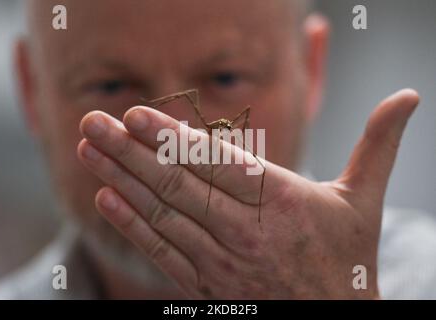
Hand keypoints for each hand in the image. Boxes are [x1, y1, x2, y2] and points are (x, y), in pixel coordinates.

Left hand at [77, 89, 418, 298]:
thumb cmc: (346, 256)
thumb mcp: (364, 198)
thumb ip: (378, 146)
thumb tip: (408, 97)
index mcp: (282, 204)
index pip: (219, 164)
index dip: (175, 140)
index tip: (137, 115)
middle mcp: (247, 233)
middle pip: (179, 186)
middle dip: (130, 151)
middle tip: (92, 122)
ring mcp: (223, 262)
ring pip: (164, 216)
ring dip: (122, 181)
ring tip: (89, 152)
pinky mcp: (208, 285)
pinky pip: (164, 251)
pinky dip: (133, 225)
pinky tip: (106, 199)